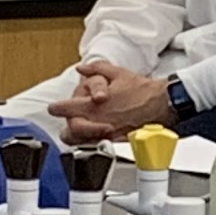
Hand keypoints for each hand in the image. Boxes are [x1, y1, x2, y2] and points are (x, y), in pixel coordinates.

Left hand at [59, 62, 176, 143]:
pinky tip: (96, 137)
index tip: (54, 107)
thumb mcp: (117, 73)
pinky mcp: (117, 141)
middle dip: (66, 128)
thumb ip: (96, 69)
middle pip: (70, 131)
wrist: (161, 104)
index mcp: (95, 105)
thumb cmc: (142, 90)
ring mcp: (107, 133)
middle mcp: (98, 121)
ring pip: (82, 142)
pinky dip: (94, 142)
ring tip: (79, 132)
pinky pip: (99, 146)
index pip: (67, 108)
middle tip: (68, 124)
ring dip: (79, 137)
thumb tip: (81, 68)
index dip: (57, 108)